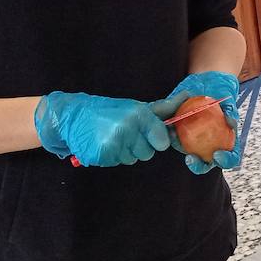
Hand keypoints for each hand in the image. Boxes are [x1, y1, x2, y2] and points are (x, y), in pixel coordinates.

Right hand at [34, 92, 170, 166]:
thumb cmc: (109, 111)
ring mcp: (114, 143)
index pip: (162, 140)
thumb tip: (187, 98)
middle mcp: (127, 129)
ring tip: (112, 136)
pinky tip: (103, 143)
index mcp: (138, 115)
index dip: (158, 140)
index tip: (151, 136)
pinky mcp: (102, 155)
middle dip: (139, 145)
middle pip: (148, 153)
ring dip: (125, 151)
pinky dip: (112, 156)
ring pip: (133, 158)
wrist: (73, 116)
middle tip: (125, 133)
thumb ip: (162, 109)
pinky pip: (117, 162)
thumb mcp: (135, 107)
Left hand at [166, 71, 240, 173]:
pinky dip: (171, 135)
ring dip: (179, 149)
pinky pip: (176, 139)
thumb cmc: (221, 92)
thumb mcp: (228, 100)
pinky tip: (169, 127)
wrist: (206, 82)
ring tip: (174, 137)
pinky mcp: (181, 134)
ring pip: (188, 154)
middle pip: (206, 163)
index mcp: (226, 140)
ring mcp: (195, 141)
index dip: (226, 161)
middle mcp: (210, 144)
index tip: (218, 155)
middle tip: (190, 159)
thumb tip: (230, 122)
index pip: (230, 157)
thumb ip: (230, 111)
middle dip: (198, 166)